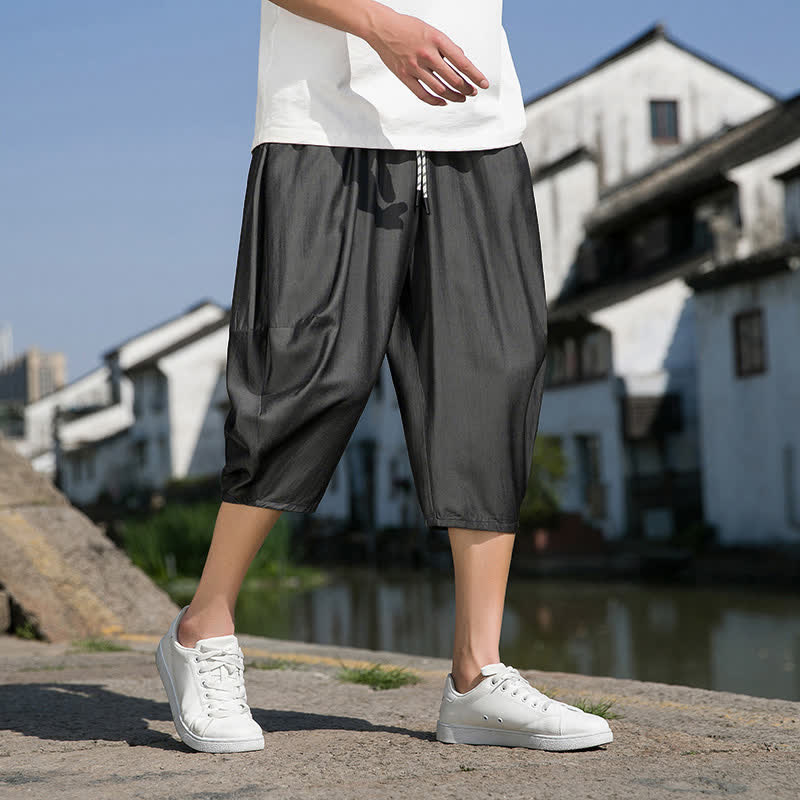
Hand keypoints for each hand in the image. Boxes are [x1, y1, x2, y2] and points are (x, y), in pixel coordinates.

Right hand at [365, 9, 489, 105]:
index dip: (475, 75)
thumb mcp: (432, 31)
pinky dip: (435, 101)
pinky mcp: (404, 76)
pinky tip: (444, 102)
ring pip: (440, 89)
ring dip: (454, 96)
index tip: (484, 83)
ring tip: (462, 98)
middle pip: (453, 78)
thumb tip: (461, 61)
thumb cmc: (408, 28)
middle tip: (473, 91)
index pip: (462, 62)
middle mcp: (427, 54)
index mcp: (437, 40)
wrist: (382, 28)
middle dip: (466, 88)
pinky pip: (423, 94)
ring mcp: (415, 67)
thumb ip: (447, 47)